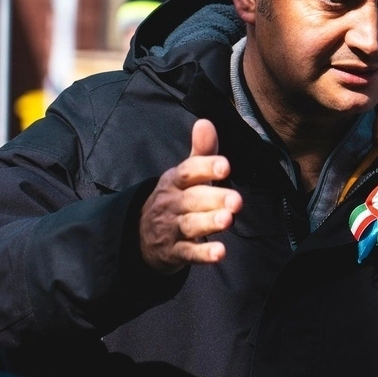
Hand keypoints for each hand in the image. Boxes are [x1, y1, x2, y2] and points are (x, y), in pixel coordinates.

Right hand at [139, 119, 242, 273]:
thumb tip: (206, 122)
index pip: (188, 172)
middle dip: (214, 199)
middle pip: (192, 199)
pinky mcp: (175, 252)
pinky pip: (189, 253)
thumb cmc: (175, 199)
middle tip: (236, 200)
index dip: (205, 167)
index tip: (225, 165)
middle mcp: (171, 204)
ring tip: (227, 220)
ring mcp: (171, 229)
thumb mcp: (184, 176)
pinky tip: (220, 253)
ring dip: (209, 223)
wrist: (140, 237)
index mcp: (174, 182)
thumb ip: (200, 152)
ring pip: (190, 225)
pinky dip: (203, 254)